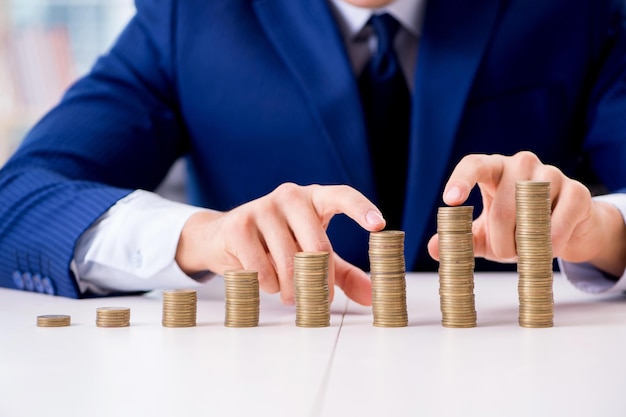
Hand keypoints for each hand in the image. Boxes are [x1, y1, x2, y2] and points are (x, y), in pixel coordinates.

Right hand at [175, 183, 385, 305]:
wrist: (224, 238)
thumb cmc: (276, 244)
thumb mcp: (313, 256)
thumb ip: (343, 273)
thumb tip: (372, 296)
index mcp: (314, 198)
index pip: (342, 196)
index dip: (361, 209)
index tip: (379, 226)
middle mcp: (290, 196)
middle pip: (317, 247)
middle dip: (319, 283)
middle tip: (317, 300)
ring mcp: (262, 207)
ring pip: (289, 264)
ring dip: (291, 289)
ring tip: (287, 292)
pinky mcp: (239, 225)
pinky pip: (262, 269)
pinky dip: (267, 285)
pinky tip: (264, 280)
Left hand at [427, 151, 625, 276]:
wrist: (563, 229)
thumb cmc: (514, 227)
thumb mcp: (484, 234)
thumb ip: (460, 239)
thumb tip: (433, 248)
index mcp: (493, 168)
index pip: (473, 165)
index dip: (460, 180)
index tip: (450, 201)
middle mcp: (521, 163)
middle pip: (503, 207)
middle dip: (502, 241)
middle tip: (504, 254)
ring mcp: (551, 173)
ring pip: (530, 215)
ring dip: (526, 244)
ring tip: (526, 251)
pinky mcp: (578, 190)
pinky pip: (559, 224)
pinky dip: (551, 244)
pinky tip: (550, 247)